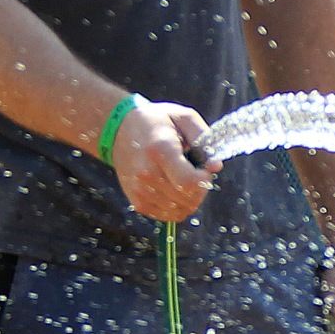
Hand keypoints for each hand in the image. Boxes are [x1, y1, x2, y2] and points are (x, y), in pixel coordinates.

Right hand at [110, 101, 220, 221]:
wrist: (118, 128)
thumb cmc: (156, 121)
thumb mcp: (183, 117)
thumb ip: (203, 139)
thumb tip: (216, 166)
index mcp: (159, 150)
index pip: (189, 182)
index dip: (204, 181)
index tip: (204, 170)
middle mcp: (146, 174)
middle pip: (188, 199)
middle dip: (201, 189)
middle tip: (195, 173)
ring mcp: (140, 191)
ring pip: (181, 211)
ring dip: (190, 199)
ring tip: (183, 179)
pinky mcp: (137, 203)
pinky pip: (169, 216)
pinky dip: (178, 206)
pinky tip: (174, 189)